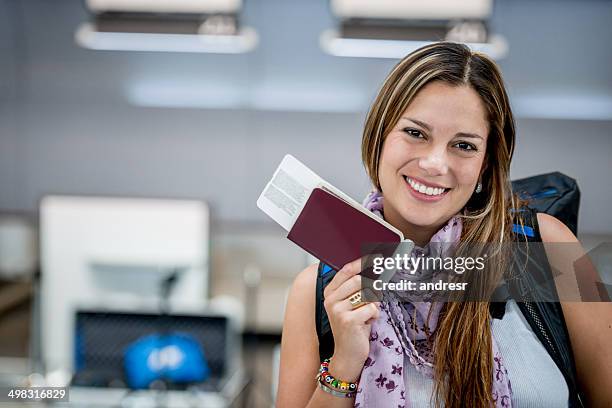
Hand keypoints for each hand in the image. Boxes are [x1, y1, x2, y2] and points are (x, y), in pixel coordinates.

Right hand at [323, 257, 379, 381]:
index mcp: (330, 293)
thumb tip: (374, 272)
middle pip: (359, 281)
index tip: (374, 257)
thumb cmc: (353, 328)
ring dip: (373, 304)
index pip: (346, 271)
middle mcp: (331, 300)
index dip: (361, 262)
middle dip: (372, 289)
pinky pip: (372, 308)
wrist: (347, 355)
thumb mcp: (352, 305)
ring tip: (366, 315)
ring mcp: (338, 310)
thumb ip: (357, 289)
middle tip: (374, 298)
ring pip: (367, 295)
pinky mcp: (348, 320)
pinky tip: (367, 323)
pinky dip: (374, 316)